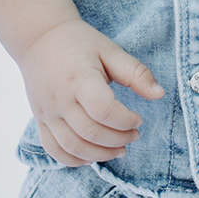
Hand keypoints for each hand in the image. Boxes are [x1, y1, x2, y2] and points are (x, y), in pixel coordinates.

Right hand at [19, 17, 163, 166]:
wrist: (38, 37)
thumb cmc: (78, 42)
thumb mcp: (110, 50)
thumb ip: (136, 73)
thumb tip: (160, 94)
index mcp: (80, 79)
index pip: (103, 111)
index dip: (126, 120)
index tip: (138, 119)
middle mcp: (60, 99)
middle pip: (90, 133)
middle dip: (118, 140)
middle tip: (134, 135)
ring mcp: (47, 112)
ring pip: (72, 147)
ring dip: (99, 155)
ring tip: (118, 150)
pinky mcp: (40, 120)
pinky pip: (53, 149)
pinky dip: (73, 160)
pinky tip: (91, 156)